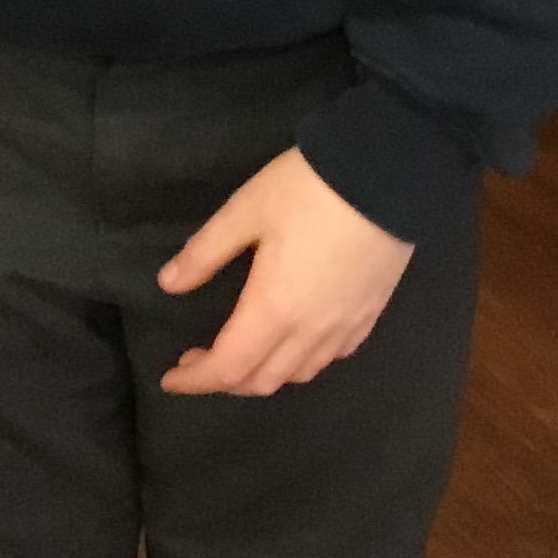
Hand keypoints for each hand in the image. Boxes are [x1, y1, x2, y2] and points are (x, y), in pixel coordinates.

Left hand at [157, 148, 413, 397]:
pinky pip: (331, 357)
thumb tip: (169, 285)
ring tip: (242, 353)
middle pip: (263, 381)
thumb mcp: (245, 210)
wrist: (388, 175)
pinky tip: (294, 341)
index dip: (196, 380)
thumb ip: (205, 252)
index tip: (171, 378)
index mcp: (274, 309)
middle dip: (225, 381)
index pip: (228, 367)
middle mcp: (311, 331)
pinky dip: (302, 362)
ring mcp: (345, 326)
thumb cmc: (309, 190)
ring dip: (263, 375)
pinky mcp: (370, 314)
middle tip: (199, 360)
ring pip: (299, 374)